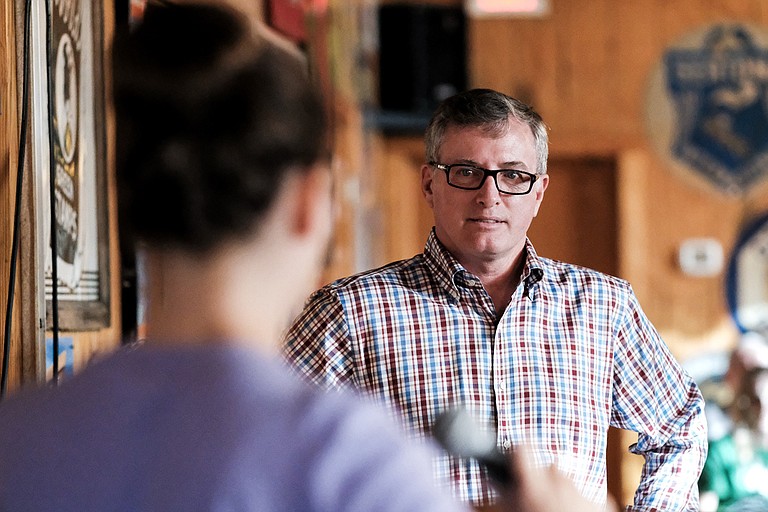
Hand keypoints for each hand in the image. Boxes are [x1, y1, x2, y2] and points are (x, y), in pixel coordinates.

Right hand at [497, 447, 617, 511]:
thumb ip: (503, 496)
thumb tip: (491, 479)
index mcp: (533, 486)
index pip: (522, 449)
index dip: (517, 453)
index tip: (514, 460)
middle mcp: (560, 483)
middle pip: (547, 468)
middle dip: (541, 481)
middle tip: (535, 502)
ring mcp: (583, 493)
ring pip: (568, 482)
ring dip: (560, 493)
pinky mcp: (604, 504)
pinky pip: (588, 496)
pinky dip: (581, 505)